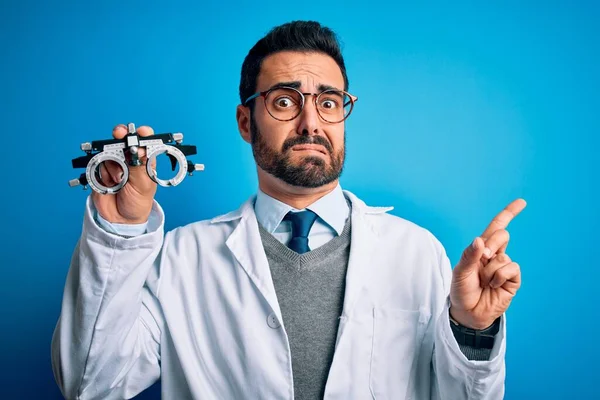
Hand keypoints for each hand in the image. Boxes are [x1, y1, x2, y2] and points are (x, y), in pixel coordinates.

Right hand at [92, 124, 157, 223]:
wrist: (121, 218)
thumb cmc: (138, 202)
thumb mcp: (144, 185)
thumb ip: (140, 166)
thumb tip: (139, 149)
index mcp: (145, 160)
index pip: (145, 141)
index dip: (143, 134)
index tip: (141, 132)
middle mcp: (130, 159)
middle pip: (123, 140)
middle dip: (120, 136)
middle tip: (119, 134)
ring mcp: (115, 163)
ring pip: (109, 152)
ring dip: (113, 165)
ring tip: (119, 181)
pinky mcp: (101, 170)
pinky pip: (98, 164)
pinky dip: (103, 173)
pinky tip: (109, 183)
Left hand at [449, 199, 526, 328]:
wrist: (468, 313)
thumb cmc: (461, 291)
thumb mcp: (459, 272)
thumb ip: (469, 256)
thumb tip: (480, 240)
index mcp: (480, 249)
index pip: (496, 227)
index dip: (509, 214)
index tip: (522, 202)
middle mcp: (494, 255)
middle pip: (501, 235)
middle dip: (492, 244)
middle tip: (482, 259)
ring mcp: (504, 267)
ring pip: (503, 255)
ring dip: (490, 269)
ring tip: (484, 282)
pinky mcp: (513, 280)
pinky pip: (511, 268)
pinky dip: (500, 276)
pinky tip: (494, 286)